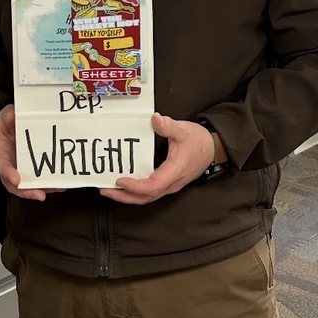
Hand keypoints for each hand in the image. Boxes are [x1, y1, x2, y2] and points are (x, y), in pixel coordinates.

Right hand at [0, 105, 58, 201]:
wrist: (13, 126)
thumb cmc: (7, 124)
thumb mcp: (6, 115)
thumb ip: (9, 115)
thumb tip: (14, 114)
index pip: (1, 165)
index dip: (8, 173)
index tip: (16, 180)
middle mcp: (9, 164)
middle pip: (13, 184)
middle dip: (25, 191)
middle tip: (38, 194)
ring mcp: (20, 169)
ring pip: (26, 186)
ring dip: (40, 190)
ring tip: (55, 188)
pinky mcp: (31, 170)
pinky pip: (38, 181)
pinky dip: (48, 185)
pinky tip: (59, 184)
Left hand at [100, 113, 214, 205]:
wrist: (212, 149)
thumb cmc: (198, 141)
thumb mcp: (184, 130)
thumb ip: (169, 126)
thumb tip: (156, 119)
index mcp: (174, 171)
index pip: (153, 186)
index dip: (135, 186)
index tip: (120, 180)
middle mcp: (171, 183)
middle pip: (146, 197)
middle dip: (124, 196)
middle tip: (105, 190)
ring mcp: (169, 185)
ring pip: (147, 198)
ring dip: (128, 196)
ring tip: (110, 190)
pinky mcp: (167, 184)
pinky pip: (150, 193)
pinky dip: (135, 192)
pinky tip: (124, 186)